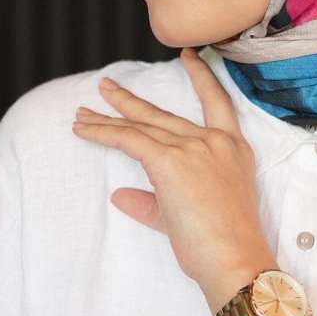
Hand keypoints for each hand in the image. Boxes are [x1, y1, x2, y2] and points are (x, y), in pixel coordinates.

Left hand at [71, 48, 275, 312]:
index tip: (189, 57)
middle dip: (129, 101)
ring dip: (107, 119)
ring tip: (82, 114)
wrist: (234, 258)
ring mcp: (194, 147)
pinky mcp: (170, 160)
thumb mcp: (195, 214)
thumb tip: (122, 196)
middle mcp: (215, 141)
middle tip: (107, 87)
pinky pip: (128, 140)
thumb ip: (154, 201)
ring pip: (140, 126)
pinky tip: (83, 130)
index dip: (202, 77)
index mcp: (233, 149)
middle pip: (163, 113)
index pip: (218, 101)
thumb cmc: (224, 244)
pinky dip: (103, 134)